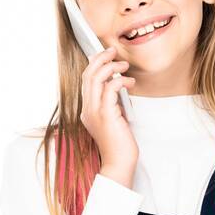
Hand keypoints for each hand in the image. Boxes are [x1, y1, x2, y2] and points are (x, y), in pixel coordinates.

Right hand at [80, 46, 137, 184]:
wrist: (119, 163)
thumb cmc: (119, 144)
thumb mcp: (113, 119)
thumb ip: (111, 104)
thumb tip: (117, 85)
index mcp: (87, 110)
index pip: (85, 80)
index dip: (94, 64)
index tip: (104, 55)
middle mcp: (87, 109)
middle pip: (87, 75)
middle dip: (100, 58)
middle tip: (113, 51)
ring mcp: (94, 112)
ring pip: (96, 78)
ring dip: (111, 67)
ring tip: (124, 66)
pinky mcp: (106, 115)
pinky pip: (110, 88)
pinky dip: (120, 81)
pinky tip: (129, 83)